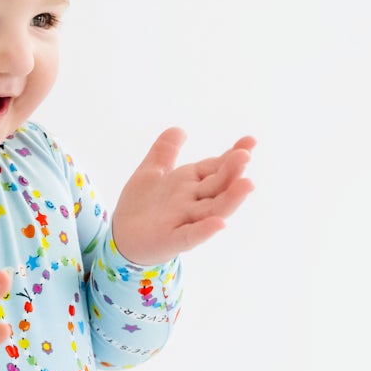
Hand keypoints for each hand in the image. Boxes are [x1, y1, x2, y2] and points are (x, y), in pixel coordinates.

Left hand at [109, 129, 256, 266]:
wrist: (121, 237)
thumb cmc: (140, 206)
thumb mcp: (151, 171)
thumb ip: (165, 151)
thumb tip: (179, 129)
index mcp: (190, 183)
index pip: (216, 167)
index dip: (232, 155)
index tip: (250, 140)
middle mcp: (193, 202)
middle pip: (218, 186)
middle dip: (232, 171)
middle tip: (245, 156)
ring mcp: (185, 221)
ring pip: (213, 209)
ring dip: (231, 198)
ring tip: (247, 184)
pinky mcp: (171, 240)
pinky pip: (191, 236)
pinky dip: (205, 230)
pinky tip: (219, 224)